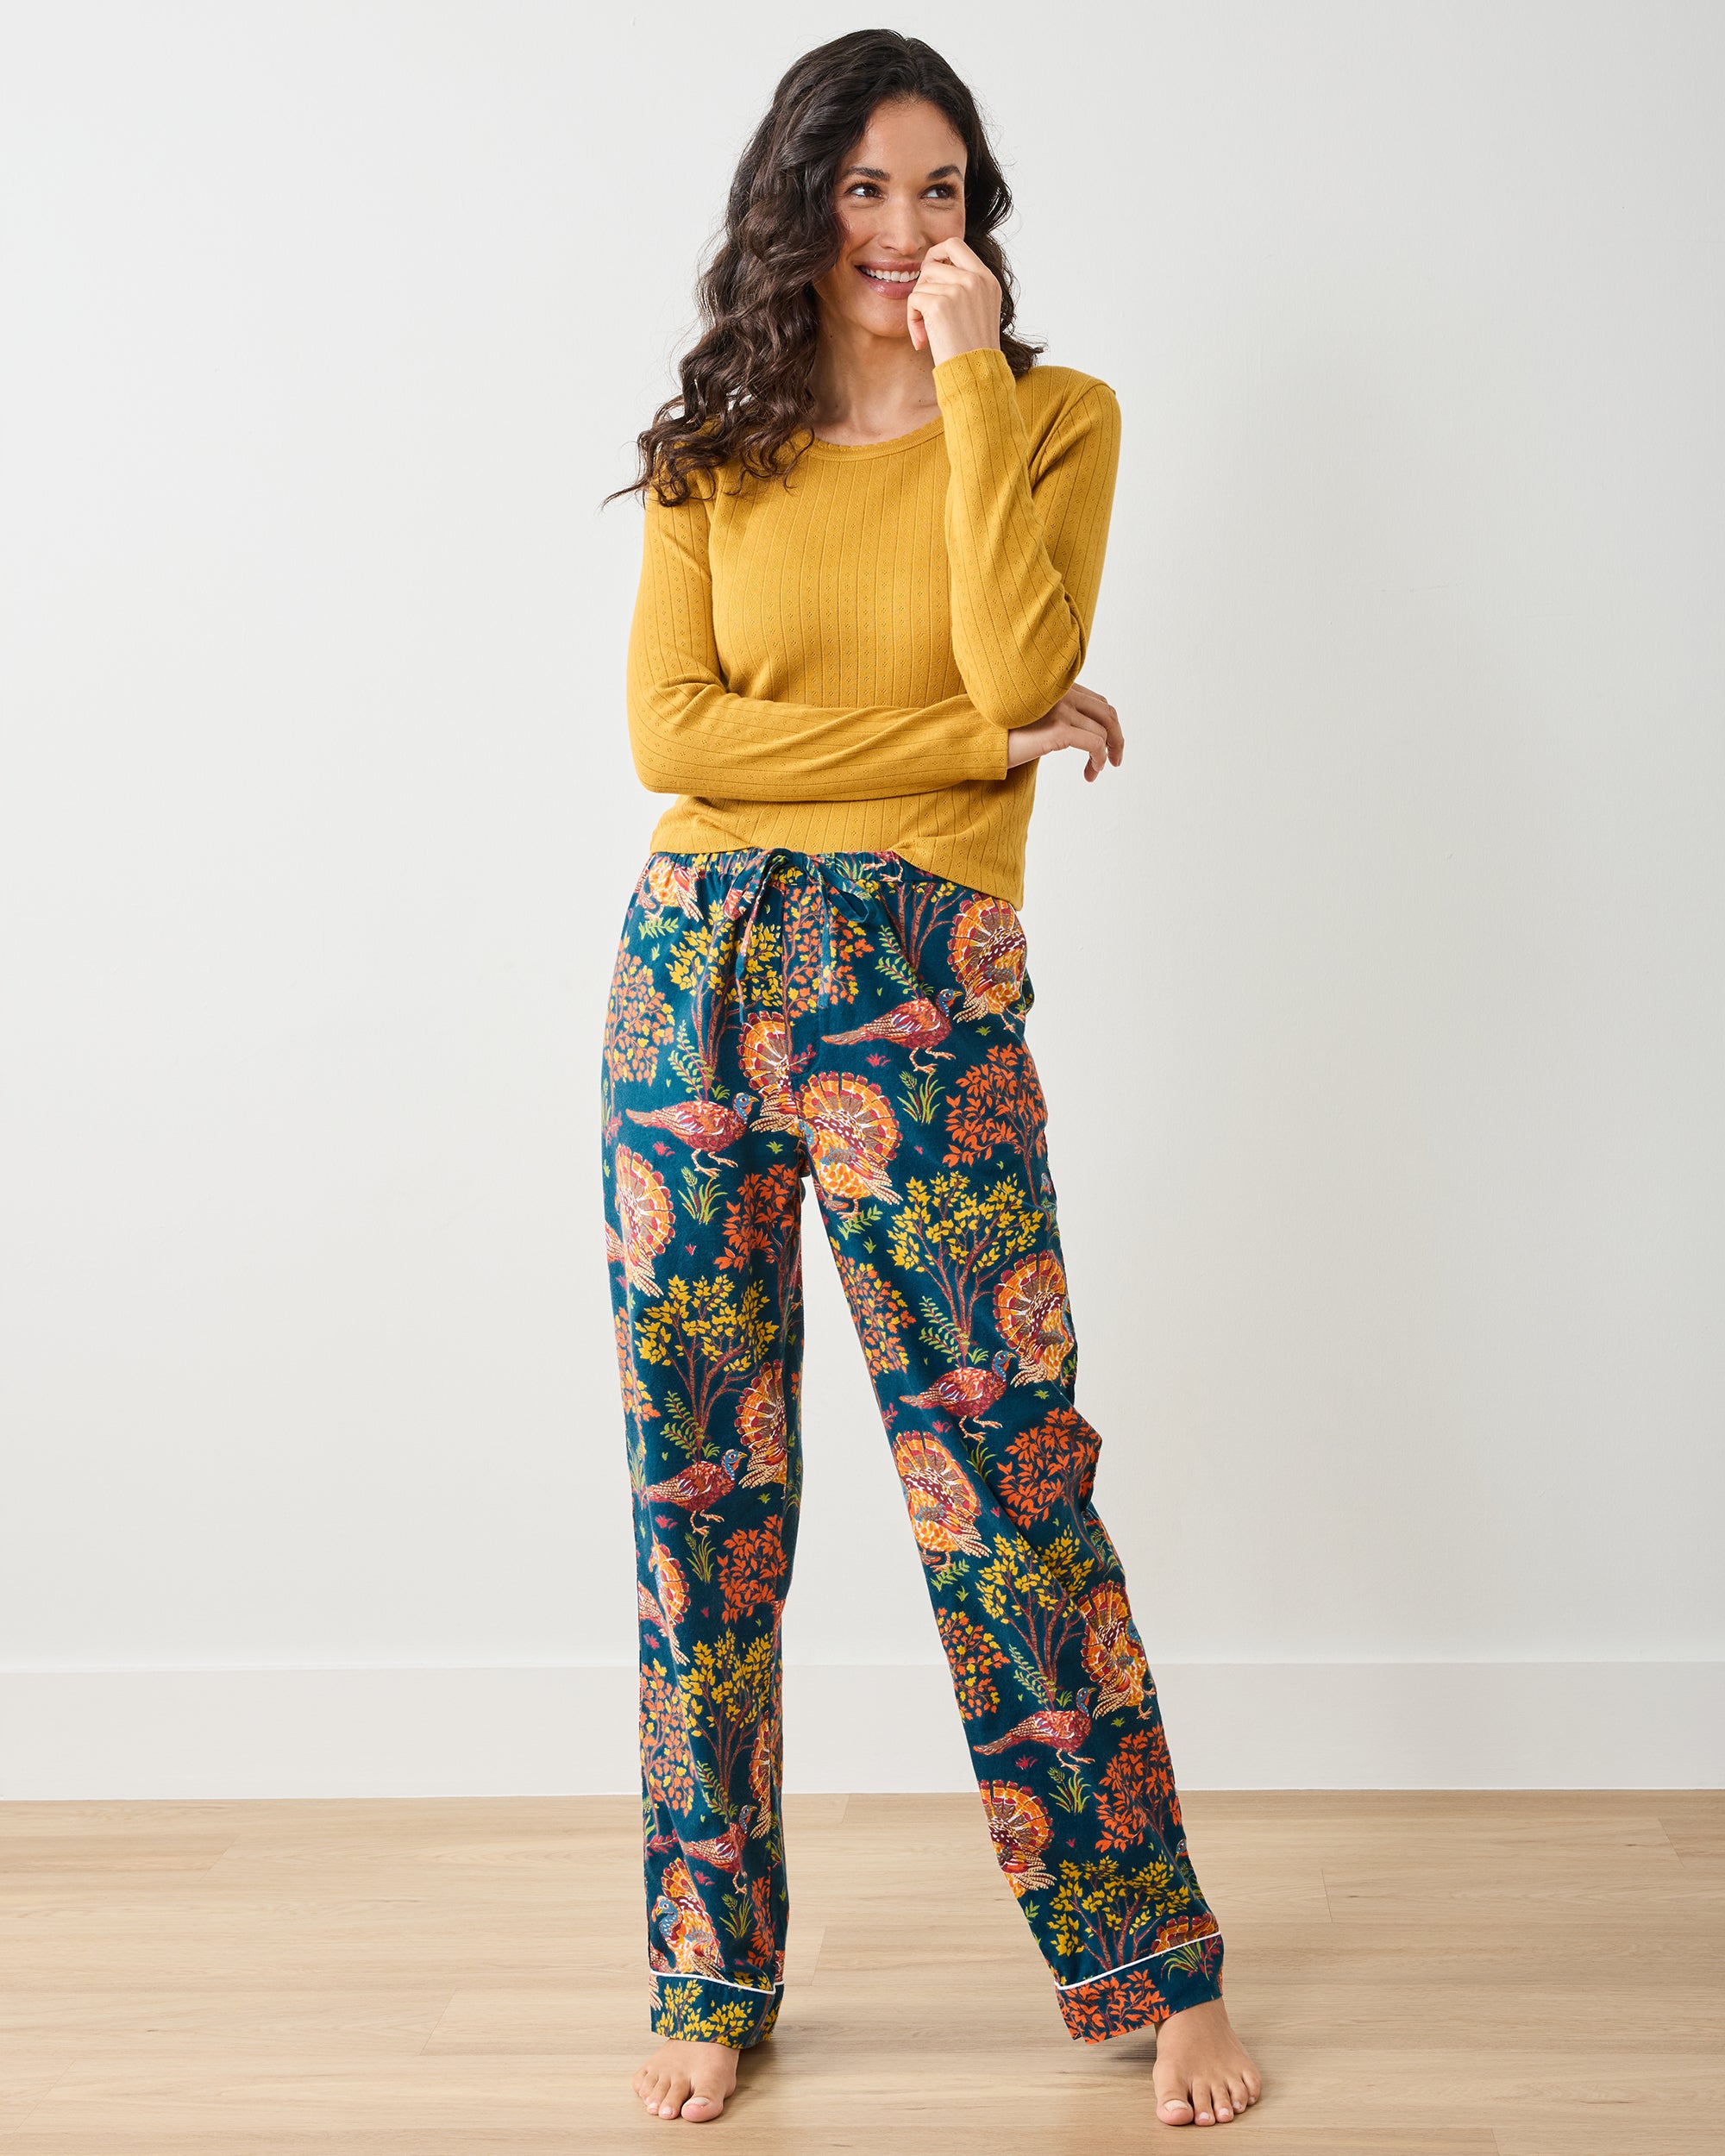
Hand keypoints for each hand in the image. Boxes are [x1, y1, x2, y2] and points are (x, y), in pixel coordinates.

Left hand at [906, 237, 1001, 365]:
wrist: (976, 374)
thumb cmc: (974, 350)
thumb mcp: (980, 310)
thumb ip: (965, 287)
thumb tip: (933, 268)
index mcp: (987, 279)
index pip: (956, 244)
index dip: (936, 253)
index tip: (930, 273)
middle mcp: (975, 279)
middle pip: (933, 262)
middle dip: (923, 284)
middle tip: (925, 308)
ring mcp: (959, 289)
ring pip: (921, 282)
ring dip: (918, 306)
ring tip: (927, 331)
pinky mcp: (940, 304)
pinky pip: (913, 300)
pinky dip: (912, 320)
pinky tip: (923, 340)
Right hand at [1005, 684, 1123, 780]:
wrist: (978, 739)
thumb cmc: (1000, 732)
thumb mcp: (1032, 719)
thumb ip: (1054, 717)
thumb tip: (1075, 733)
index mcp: (1058, 688)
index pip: (1098, 702)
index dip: (1109, 724)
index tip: (1107, 746)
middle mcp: (1062, 693)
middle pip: (1107, 714)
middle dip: (1117, 739)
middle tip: (1115, 760)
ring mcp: (1061, 709)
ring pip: (1104, 731)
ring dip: (1105, 756)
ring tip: (1094, 772)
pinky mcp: (1058, 729)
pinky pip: (1094, 744)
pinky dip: (1099, 759)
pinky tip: (1091, 772)